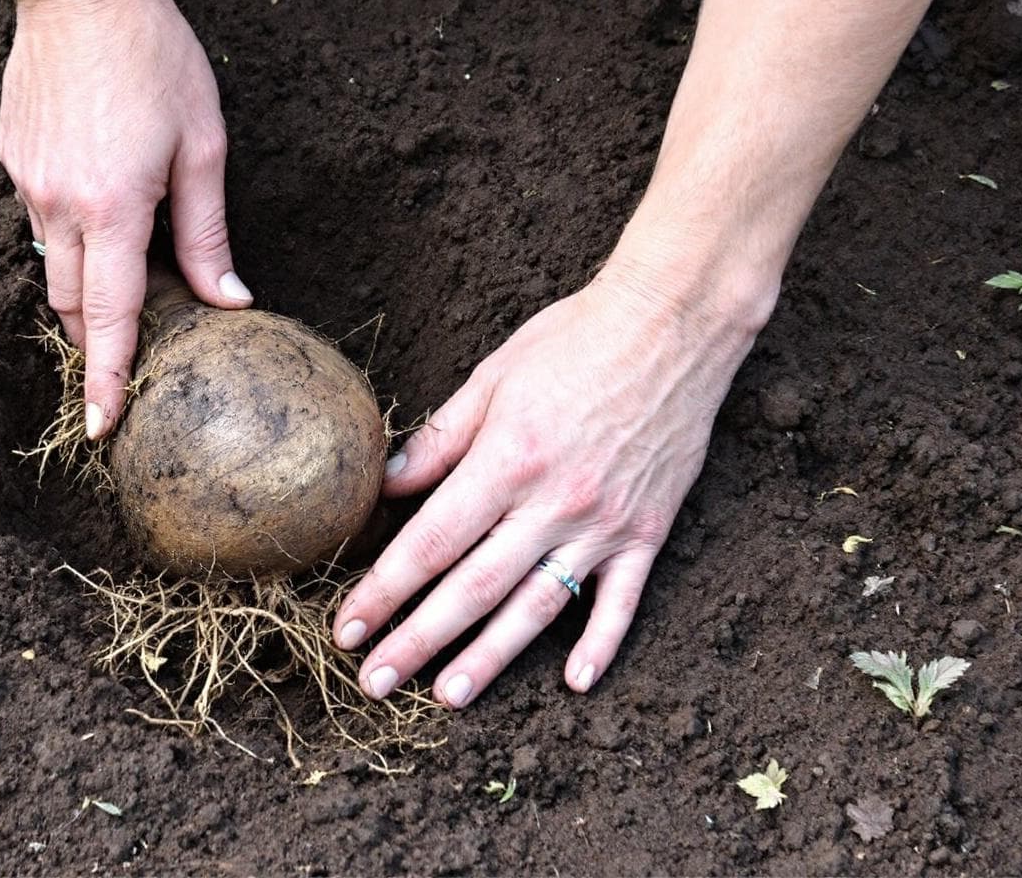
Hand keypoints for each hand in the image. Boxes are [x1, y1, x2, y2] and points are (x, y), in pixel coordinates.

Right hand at [0, 0, 251, 440]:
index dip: (107, 378)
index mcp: (113, 208)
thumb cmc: (155, 58)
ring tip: (121, 279)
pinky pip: (36, 220)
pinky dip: (67, 236)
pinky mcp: (11, 160)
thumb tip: (228, 298)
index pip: (109, 317)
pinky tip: (99, 207)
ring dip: (83, 288)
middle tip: (128, 352)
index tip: (103, 425)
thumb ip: (207, 233)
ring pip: (50, 266)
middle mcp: (59, 205)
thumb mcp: (204, 147)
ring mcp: (27, 183)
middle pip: (71, 305)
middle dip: (95, 339)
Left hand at [332, 246, 763, 707]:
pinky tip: (575, 681)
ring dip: (489, 658)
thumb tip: (386, 486)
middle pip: (472, 589)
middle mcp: (553, 503)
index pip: (429, 543)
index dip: (383, 591)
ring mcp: (604, 523)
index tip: (347, 627)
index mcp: (507, 460)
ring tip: (446, 697)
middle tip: (374, 683)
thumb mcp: (493, 376)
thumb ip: (440, 439)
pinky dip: (601, 644)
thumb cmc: (575, 339)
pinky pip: (623, 600)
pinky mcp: (647, 531)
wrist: (674, 323)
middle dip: (416, 641)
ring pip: (537, 607)